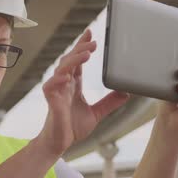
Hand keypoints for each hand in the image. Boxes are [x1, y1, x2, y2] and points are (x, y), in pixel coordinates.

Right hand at [35, 29, 129, 156]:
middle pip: (70, 60)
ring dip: (73, 60)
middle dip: (80, 49)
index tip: (90, 34)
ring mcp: (56, 91)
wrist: (60, 143)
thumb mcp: (97, 113)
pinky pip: (52, 86)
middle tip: (93, 41)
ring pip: (62, 69)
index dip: (83, 47)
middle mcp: (64, 84)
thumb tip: (126, 93)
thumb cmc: (72, 127)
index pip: (78, 60)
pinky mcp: (51, 101)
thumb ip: (110, 102)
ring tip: (86, 53)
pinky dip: (58, 79)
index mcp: (74, 84)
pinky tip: (67, 76)